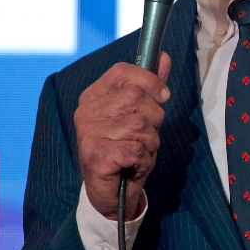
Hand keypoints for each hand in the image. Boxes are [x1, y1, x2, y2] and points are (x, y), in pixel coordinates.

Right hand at [74, 54, 170, 219]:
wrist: (112, 193)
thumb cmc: (127, 150)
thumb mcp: (143, 115)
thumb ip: (151, 86)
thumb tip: (163, 57)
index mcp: (93, 96)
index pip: (124, 72)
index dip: (150, 82)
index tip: (161, 97)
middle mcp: (86, 112)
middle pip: (137, 98)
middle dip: (154, 119)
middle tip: (143, 137)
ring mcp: (87, 133)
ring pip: (140, 125)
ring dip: (150, 143)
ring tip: (137, 152)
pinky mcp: (94, 155)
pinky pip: (137, 148)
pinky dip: (143, 159)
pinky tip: (131, 166)